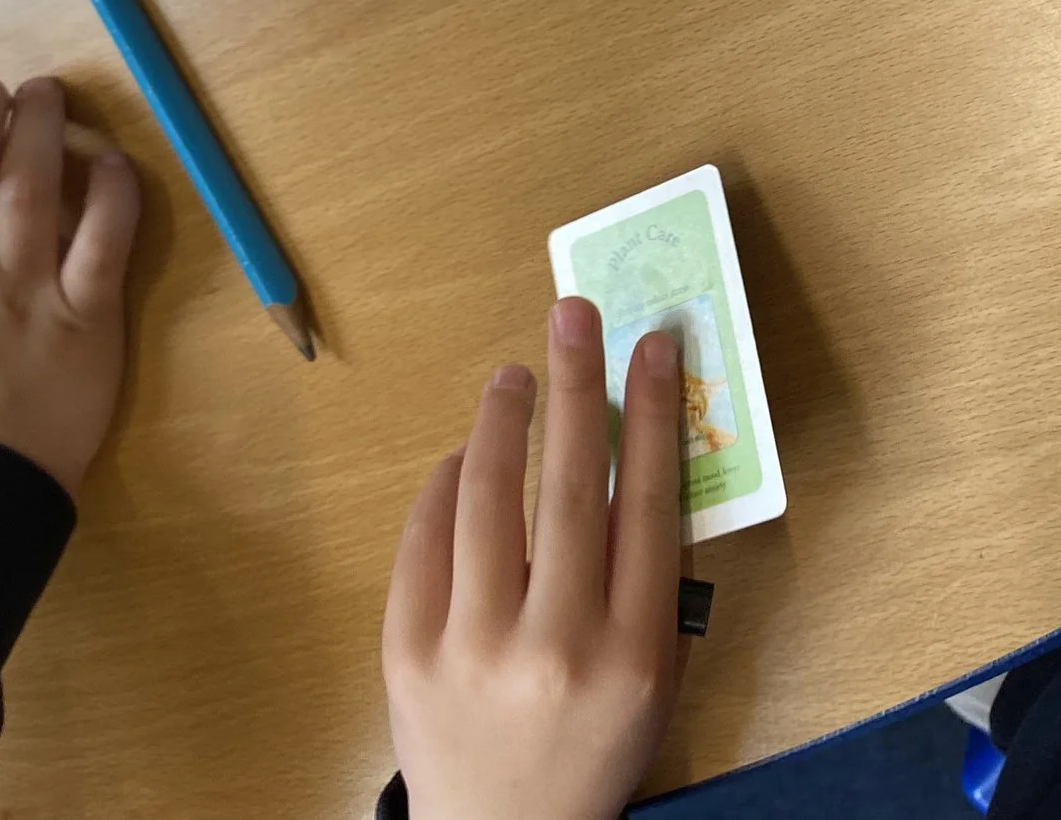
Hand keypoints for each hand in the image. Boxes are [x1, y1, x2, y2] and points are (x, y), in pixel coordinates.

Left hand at [385, 299, 685, 819]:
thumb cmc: (593, 747)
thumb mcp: (653, 677)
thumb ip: (649, 578)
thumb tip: (630, 449)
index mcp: (634, 652)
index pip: (649, 503)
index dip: (651, 414)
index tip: (651, 345)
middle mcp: (557, 646)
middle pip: (568, 485)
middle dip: (575, 385)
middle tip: (572, 314)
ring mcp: (474, 649)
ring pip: (486, 498)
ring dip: (502, 420)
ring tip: (513, 376)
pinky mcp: (407, 653)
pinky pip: (426, 539)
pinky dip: (445, 484)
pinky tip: (466, 457)